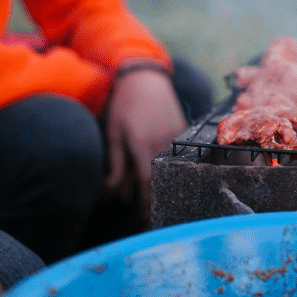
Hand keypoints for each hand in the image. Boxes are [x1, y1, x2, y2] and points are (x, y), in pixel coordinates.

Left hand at [103, 64, 186, 217]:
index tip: (142, 218)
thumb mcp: (114, 133)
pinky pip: (179, 156)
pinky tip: (165, 176)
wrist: (145, 78)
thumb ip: (115, 164)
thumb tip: (112, 192)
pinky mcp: (183, 131)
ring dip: (162, 185)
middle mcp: (163, 144)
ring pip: (172, 169)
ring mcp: (176, 137)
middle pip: (161, 180)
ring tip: (154, 200)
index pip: (146, 183)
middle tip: (148, 217)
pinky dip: (172, 169)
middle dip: (154, 199)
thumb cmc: (125, 104)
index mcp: (143, 146)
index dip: (144, 203)